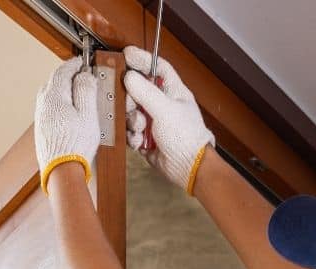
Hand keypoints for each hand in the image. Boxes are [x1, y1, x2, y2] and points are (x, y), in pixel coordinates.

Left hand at [35, 56, 99, 193]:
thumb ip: (85, 90)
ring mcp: (40, 117)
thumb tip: (83, 74)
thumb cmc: (75, 144)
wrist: (61, 171)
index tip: (84, 61)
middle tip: (83, 75)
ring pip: (50, 95)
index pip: (62, 71)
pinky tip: (70, 111)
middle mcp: (42, 105)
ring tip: (79, 93)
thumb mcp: (87, 113)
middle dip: (68, 75)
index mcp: (53, 97)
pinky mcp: (42, 129)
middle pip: (54, 81)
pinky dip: (60, 103)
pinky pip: (50, 108)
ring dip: (64, 89)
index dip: (74, 64)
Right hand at [123, 46, 214, 194]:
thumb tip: (129, 76)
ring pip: (130, 112)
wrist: (187, 167)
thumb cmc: (186, 138)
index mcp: (173, 92)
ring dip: (132, 122)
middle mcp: (163, 104)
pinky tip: (141, 142)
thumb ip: (145, 92)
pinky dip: (132, 137)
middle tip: (133, 107)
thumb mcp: (165, 109)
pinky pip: (130, 131)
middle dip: (131, 101)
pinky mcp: (146, 137)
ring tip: (141, 130)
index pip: (157, 67)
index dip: (143, 59)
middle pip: (137, 90)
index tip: (127, 55)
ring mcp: (153, 121)